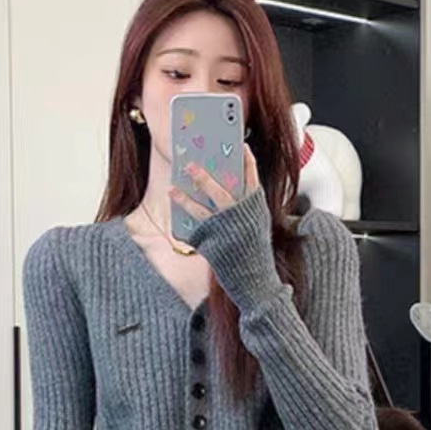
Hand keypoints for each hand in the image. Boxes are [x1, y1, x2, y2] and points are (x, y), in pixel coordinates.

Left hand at [169, 145, 283, 315]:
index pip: (252, 180)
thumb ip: (245, 208)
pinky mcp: (214, 244)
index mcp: (256, 210)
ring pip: (203, 208)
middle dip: (205, 176)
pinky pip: (196, 227)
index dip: (247, 162)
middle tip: (191, 164)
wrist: (256, 283)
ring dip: (187, 195)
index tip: (241, 146)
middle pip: (221, 191)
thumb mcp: (256, 226)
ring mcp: (227, 231)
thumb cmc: (255, 253)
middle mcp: (241, 218)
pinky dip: (184, 214)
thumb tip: (229, 188)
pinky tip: (176, 202)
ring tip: (174, 186)